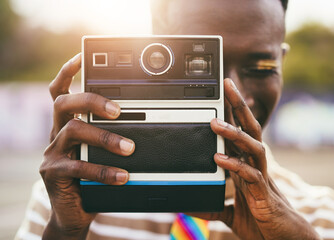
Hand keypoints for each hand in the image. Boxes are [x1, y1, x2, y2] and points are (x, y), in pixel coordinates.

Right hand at [40, 53, 134, 239]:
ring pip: (73, 131)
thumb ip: (110, 135)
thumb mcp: (100, 152)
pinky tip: (122, 176)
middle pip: (63, 102)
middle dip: (91, 100)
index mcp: (67, 124)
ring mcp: (52, 153)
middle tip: (118, 110)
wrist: (75, 211)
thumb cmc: (93, 177)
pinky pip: (77, 167)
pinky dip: (103, 170)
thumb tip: (146, 122)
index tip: (80, 56)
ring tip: (129, 148)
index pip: (61, 91)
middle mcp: (56, 133)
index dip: (68, 72)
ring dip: (104, 137)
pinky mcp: (53, 173)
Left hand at [190, 78, 319, 239]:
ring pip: (252, 147)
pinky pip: (250, 175)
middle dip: (240, 106)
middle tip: (228, 84)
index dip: (233, 114)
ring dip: (234, 134)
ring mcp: (261, 178)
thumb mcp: (230, 213)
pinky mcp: (264, 195)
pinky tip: (219, 160)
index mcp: (248, 166)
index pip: (241, 133)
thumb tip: (189, 204)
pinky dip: (235, 166)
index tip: (221, 95)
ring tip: (215, 123)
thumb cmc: (262, 222)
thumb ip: (212, 205)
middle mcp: (256, 167)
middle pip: (250, 129)